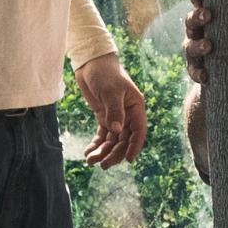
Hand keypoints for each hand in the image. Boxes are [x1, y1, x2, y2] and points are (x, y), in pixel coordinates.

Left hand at [74, 52, 146, 166]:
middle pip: (124, 140)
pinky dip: (96, 145)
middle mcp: (128, 114)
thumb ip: (114, 111)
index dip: (134, 146)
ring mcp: (115, 117)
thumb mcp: (110, 91)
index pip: (138, 131)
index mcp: (135, 107)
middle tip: (103, 165)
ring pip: (112, 140)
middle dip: (114, 153)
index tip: (128, 160)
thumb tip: (117, 131)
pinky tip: (88, 153)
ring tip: (90, 161)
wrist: (91, 62)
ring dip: (103, 151)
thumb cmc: (105, 73)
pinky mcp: (103, 117)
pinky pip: (102, 135)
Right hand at [182, 0, 212, 89]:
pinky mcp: (197, 70)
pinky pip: (194, 71)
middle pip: (192, 21)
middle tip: (208, 14)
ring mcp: (194, 51)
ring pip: (191, 46)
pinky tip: (205, 76)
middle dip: (198, 16)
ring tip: (209, 46)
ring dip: (198, 45)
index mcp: (206, 16)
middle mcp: (197, 31)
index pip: (199, 1)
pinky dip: (198, 72)